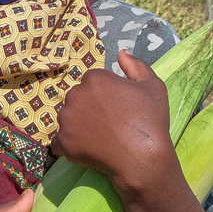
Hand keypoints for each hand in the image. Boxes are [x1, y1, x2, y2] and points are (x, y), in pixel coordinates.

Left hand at [51, 50, 180, 198]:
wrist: (142, 158)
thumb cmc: (149, 121)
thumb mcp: (152, 86)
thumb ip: (136, 65)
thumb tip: (121, 53)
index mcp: (94, 78)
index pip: (93, 82)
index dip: (105, 95)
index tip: (117, 108)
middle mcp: (75, 95)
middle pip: (78, 98)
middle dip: (89, 108)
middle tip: (108, 124)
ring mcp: (66, 119)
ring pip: (68, 118)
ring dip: (78, 125)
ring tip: (99, 138)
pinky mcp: (62, 142)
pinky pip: (60, 141)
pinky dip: (69, 145)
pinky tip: (86, 149)